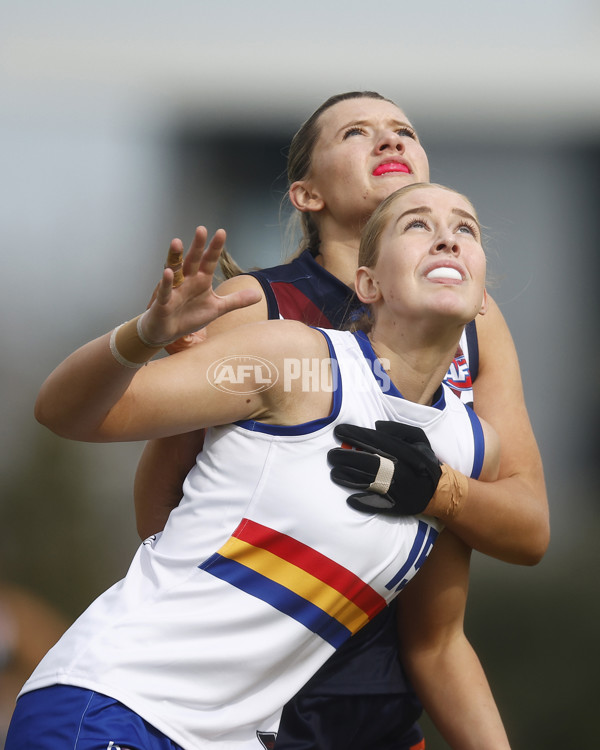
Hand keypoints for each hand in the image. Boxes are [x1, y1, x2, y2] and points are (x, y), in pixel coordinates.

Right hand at [140, 227, 260, 346]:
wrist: (167, 331)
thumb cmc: (189, 316)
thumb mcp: (217, 309)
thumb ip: (236, 300)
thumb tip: (259, 295)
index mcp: (200, 280)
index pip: (209, 261)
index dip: (215, 248)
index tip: (221, 232)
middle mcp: (187, 281)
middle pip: (193, 260)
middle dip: (197, 246)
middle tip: (201, 229)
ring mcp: (174, 290)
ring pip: (175, 270)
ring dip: (175, 257)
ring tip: (176, 242)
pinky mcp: (163, 302)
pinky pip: (165, 291)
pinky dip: (166, 283)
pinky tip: (168, 272)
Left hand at [328, 421, 441, 514]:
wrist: (439, 490)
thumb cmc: (425, 461)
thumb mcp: (419, 438)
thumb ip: (398, 430)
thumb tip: (376, 426)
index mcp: (402, 452)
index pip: (374, 441)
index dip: (354, 435)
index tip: (339, 431)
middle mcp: (398, 469)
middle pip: (366, 462)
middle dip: (345, 457)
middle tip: (331, 455)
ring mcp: (396, 488)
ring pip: (367, 482)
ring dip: (347, 477)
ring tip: (334, 472)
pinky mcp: (395, 505)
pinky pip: (375, 505)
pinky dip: (361, 502)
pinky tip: (349, 498)